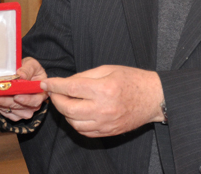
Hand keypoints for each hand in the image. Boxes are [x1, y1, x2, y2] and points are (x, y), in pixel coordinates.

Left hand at [0, 57, 48, 120]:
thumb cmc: (30, 69)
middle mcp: (33, 105)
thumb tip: (20, 75)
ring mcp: (23, 110)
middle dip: (3, 102)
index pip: (35, 101)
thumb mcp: (32, 64)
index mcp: (40, 93)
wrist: (24, 73)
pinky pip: (4, 112)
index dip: (26, 100)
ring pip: (9, 110)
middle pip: (18, 107)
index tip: (16, 97)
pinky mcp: (14, 113)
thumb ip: (27, 69)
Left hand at [43, 65, 163, 136]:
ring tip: (66, 101)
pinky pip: (84, 131)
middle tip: (54, 92)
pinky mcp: (108, 132)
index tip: (46, 83)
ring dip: (65, 112)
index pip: (71, 88)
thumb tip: (66, 82)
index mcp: (103, 89)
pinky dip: (75, 122)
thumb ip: (85, 75)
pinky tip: (77, 112)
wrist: (153, 98)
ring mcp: (105, 123)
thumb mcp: (108, 69)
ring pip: (73, 122)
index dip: (55, 85)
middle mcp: (103, 108)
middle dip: (56, 100)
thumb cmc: (132, 80)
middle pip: (68, 108)